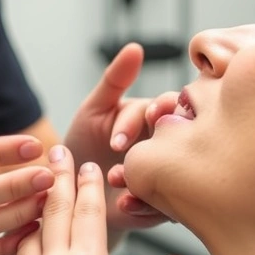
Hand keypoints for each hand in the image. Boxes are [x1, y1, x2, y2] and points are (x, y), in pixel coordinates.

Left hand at [3, 145, 190, 254]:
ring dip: (34, 214)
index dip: (88, 185)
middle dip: (55, 179)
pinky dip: (17, 254)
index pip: (88, 213)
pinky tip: (23, 252)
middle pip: (53, 213)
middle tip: (54, 153)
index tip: (87, 165)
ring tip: (37, 196)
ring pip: (26, 237)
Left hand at [63, 44, 177, 230]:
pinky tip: (123, 204)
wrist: (72, 191)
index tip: (128, 126)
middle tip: (133, 154)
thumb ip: (115, 81)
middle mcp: (169, 146)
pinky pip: (165, 207)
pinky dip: (144, 206)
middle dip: (160, 145)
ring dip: (149, 178)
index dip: (154, 112)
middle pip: (182, 139)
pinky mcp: (163, 207)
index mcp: (156, 118)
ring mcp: (169, 177)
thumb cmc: (85, 144)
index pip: (168, 106)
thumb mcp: (95, 110)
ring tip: (117, 180)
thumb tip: (135, 47)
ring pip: (175, 175)